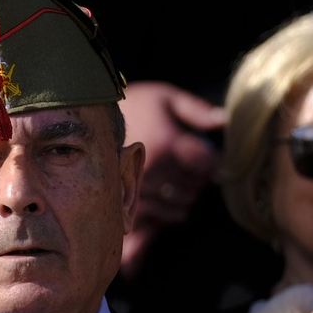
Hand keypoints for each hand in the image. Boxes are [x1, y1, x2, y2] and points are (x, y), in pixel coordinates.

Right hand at [117, 81, 224, 276]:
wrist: (88, 117)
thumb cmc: (133, 104)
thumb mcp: (165, 97)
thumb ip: (196, 109)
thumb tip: (224, 120)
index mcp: (167, 142)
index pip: (207, 163)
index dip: (212, 161)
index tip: (205, 156)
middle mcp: (155, 168)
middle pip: (196, 185)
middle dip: (198, 177)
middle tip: (190, 167)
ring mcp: (140, 186)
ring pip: (181, 203)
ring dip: (185, 194)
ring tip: (178, 180)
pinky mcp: (129, 200)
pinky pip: (161, 214)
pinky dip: (170, 209)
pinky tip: (167, 195)